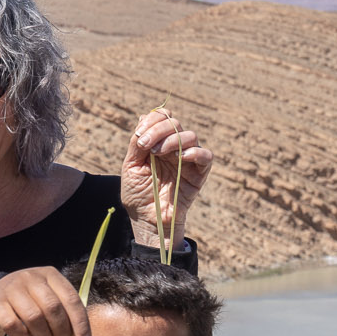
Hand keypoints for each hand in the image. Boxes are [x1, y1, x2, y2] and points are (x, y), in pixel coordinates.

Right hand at [0, 267, 94, 335]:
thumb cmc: (30, 301)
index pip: (71, 298)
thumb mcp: (47, 297)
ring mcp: (11, 289)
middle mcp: (30, 277)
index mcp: (49, 274)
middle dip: (61, 330)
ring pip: (33, 317)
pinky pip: (13, 325)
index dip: (80, 322)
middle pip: (52, 308)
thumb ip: (64, 311)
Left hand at [120, 107, 211, 247]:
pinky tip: (179, 158)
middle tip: (146, 146)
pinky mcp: (200, 173)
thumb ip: (137, 142)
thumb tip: (143, 117)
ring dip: (172, 140)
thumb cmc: (138, 193)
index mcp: (158, 142)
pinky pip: (206, 155)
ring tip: (158, 154)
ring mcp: (188, 159)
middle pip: (174, 123)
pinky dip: (194, 152)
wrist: (146, 218)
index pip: (162, 118)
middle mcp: (175, 147)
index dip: (152, 120)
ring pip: (190, 135)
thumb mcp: (131, 165)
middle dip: (158, 130)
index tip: (139, 136)